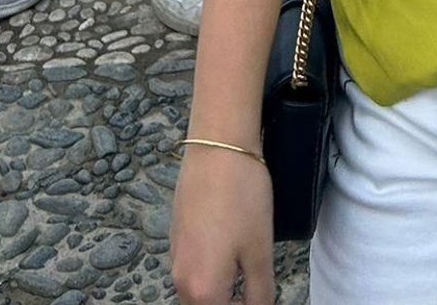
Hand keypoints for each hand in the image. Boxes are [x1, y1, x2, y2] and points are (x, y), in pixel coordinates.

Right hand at [171, 145, 275, 304]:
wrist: (216, 147)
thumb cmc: (241, 197)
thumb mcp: (260, 251)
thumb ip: (259, 294)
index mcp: (202, 292)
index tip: (261, 297)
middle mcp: (181, 281)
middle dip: (230, 302)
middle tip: (254, 290)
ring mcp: (175, 258)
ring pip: (197, 292)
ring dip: (218, 292)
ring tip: (245, 278)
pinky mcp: (175, 237)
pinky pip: (192, 269)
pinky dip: (209, 273)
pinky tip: (229, 253)